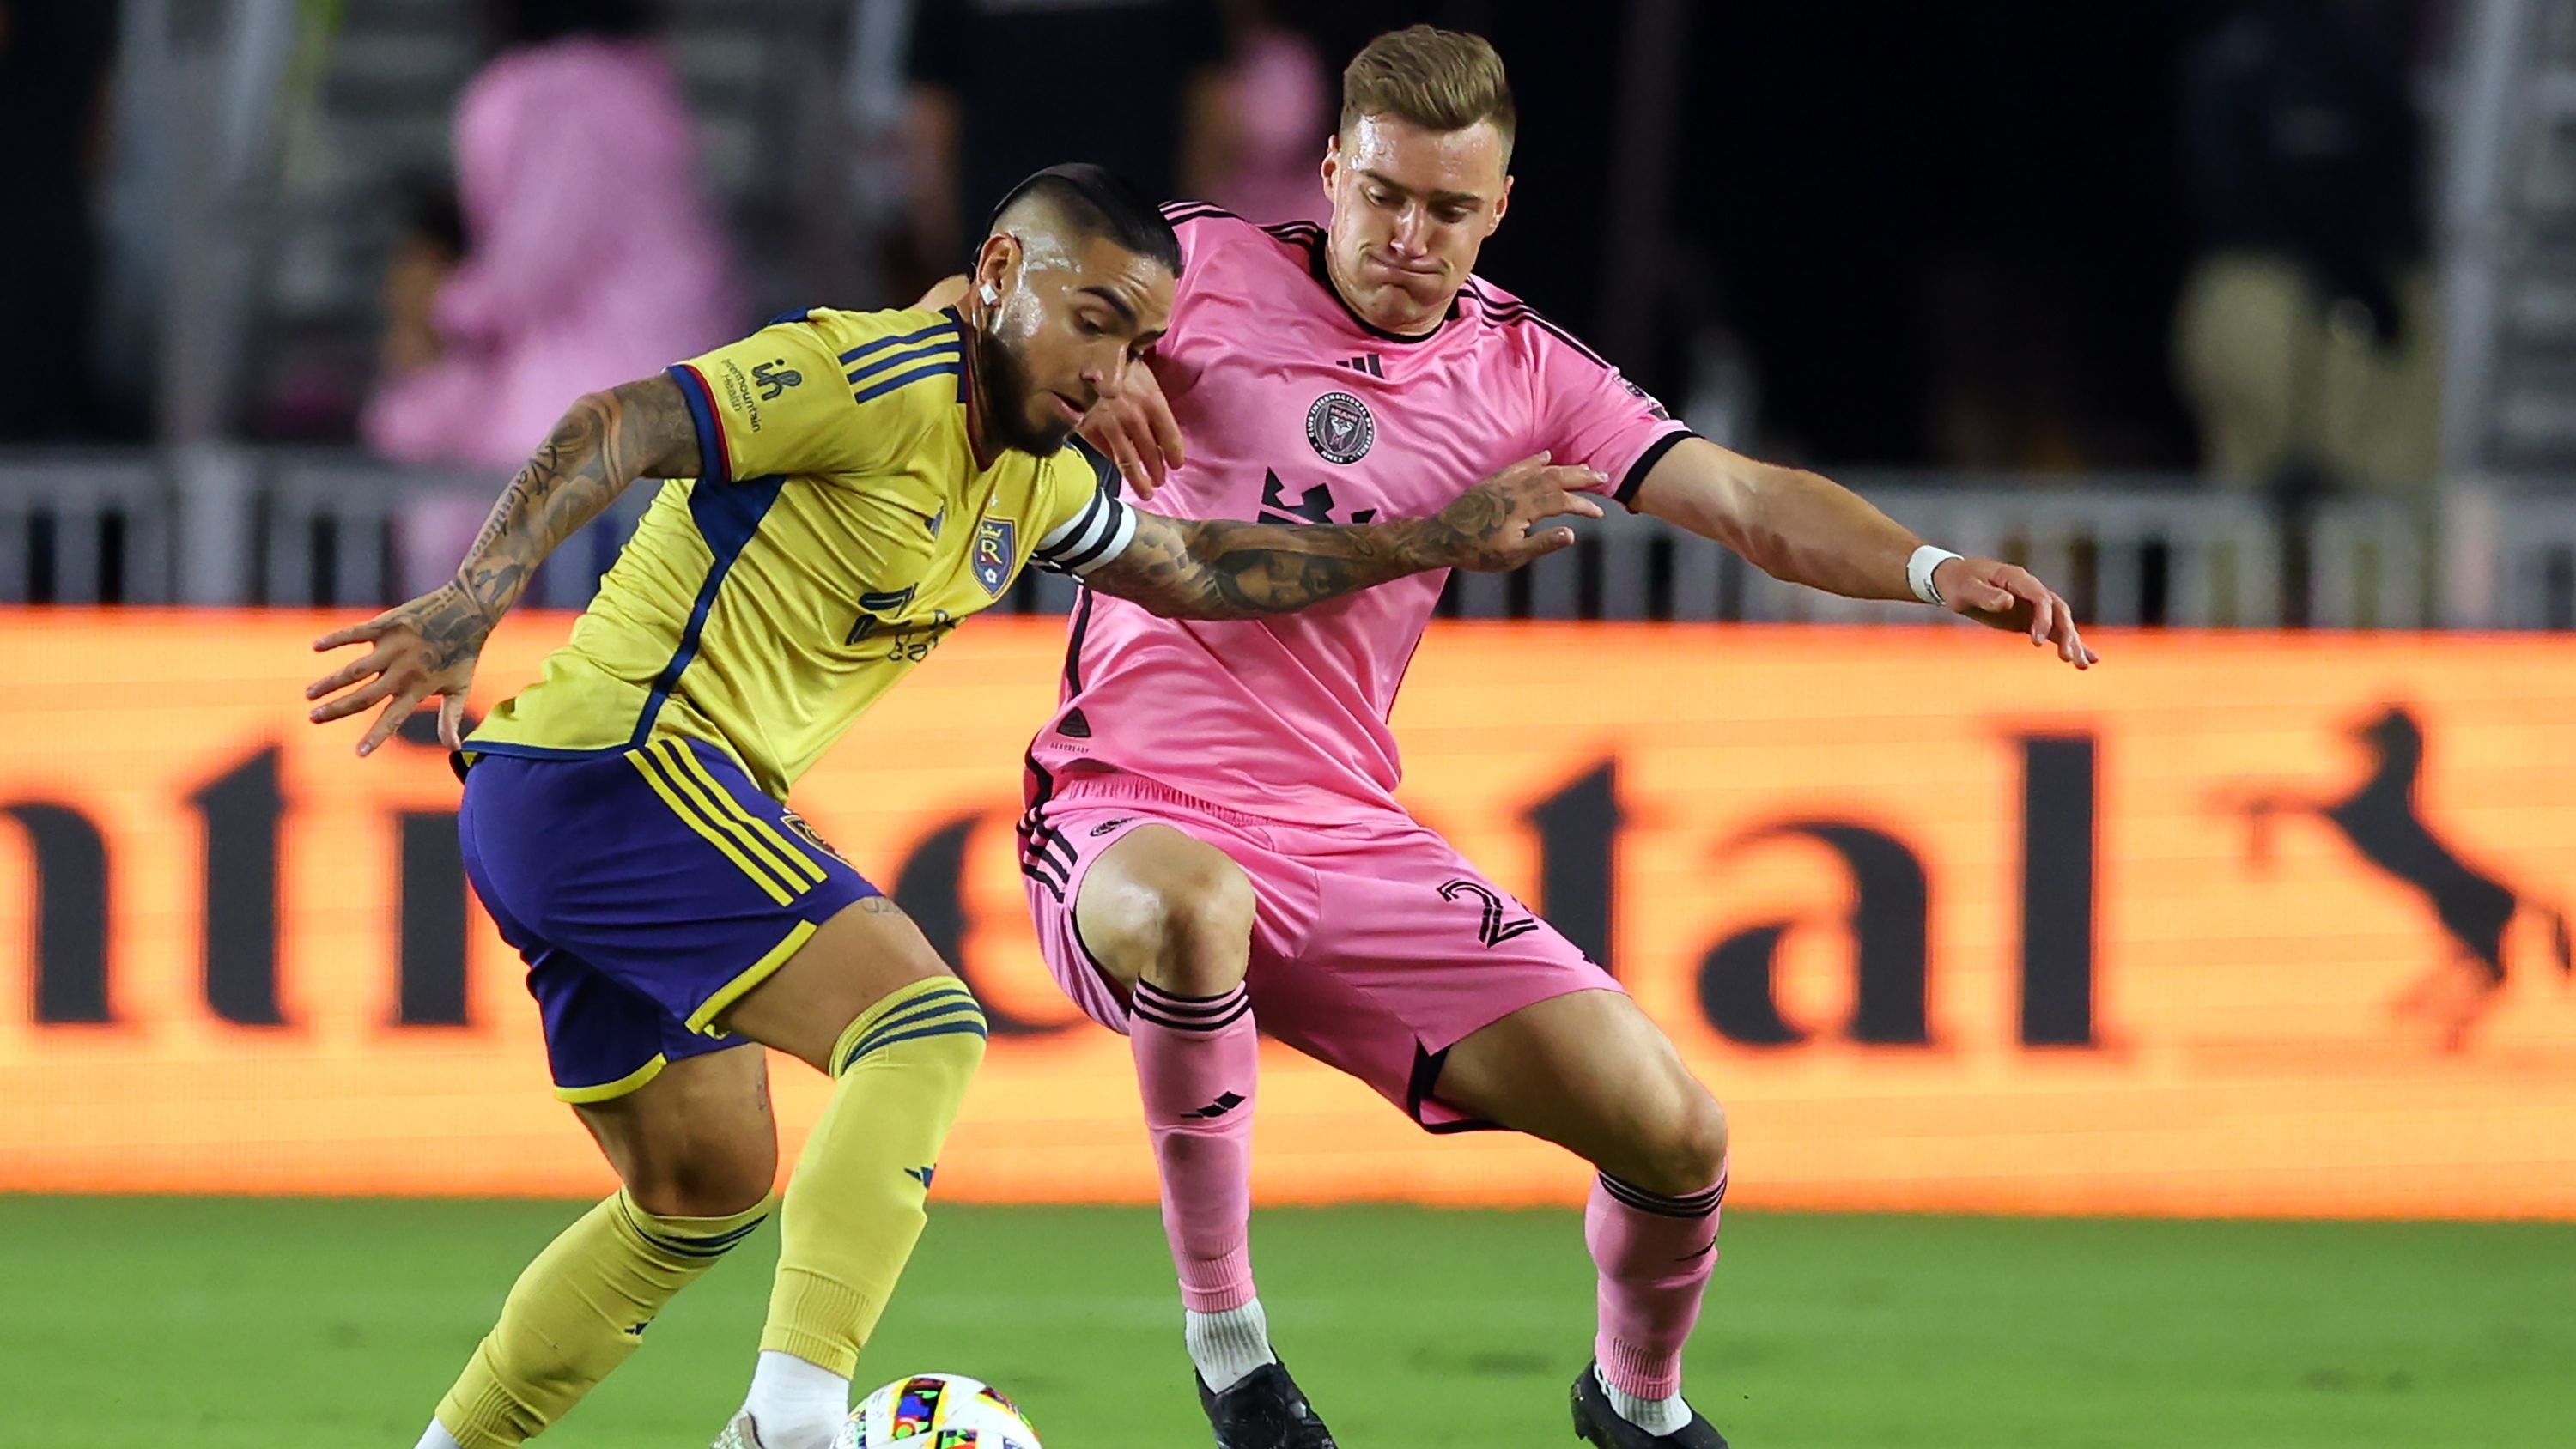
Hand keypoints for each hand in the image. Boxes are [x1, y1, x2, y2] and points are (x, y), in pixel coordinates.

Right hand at [305, 580, 489, 754]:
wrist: (470, 610)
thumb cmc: (464, 653)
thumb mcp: (461, 688)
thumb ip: (450, 718)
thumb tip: (454, 749)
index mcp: (419, 688)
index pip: (393, 718)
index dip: (377, 736)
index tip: (359, 753)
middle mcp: (404, 670)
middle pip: (364, 696)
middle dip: (337, 709)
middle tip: (313, 718)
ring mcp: (394, 647)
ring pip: (354, 669)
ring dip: (330, 682)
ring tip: (309, 694)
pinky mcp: (388, 624)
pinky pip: (355, 633)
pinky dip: (335, 639)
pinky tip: (315, 647)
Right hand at [1076, 362, 1185, 498]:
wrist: (1081, 355)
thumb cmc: (1116, 361)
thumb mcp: (1142, 375)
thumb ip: (1152, 402)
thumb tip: (1159, 428)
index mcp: (1152, 401)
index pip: (1170, 436)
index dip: (1175, 453)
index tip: (1177, 465)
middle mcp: (1135, 417)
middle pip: (1151, 452)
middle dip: (1157, 470)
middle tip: (1160, 481)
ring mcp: (1112, 425)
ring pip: (1129, 461)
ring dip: (1139, 480)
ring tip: (1147, 492)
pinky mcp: (1091, 430)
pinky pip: (1107, 453)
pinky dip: (1115, 464)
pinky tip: (1120, 471)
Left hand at [1425, 451, 1607, 572]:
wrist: (1442, 538)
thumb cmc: (1477, 552)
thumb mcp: (1512, 556)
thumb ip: (1543, 544)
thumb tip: (1572, 534)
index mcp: (1523, 508)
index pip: (1561, 501)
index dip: (1583, 505)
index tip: (1599, 512)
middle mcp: (1516, 490)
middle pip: (1556, 478)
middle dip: (1581, 477)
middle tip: (1603, 476)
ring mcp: (1504, 483)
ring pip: (1541, 470)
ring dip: (1565, 468)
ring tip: (1584, 469)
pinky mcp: (1494, 482)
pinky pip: (1520, 466)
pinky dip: (1536, 460)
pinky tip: (1547, 457)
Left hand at [1933, 556, 2098, 668]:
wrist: (1953, 580)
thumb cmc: (1957, 583)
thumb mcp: (1966, 589)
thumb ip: (1986, 595)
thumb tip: (2008, 601)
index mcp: (2017, 578)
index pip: (2041, 598)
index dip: (2043, 619)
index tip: (2036, 643)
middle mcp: (2031, 590)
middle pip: (2058, 610)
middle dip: (2066, 634)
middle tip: (2067, 658)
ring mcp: (2033, 604)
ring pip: (2060, 622)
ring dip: (2072, 642)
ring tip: (2082, 666)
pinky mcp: (2030, 618)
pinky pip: (2053, 631)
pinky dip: (2068, 644)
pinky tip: (2086, 661)